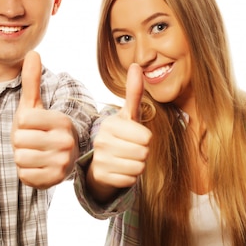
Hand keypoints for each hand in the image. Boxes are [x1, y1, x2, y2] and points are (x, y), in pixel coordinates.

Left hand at [12, 51, 78, 188]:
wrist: (58, 157)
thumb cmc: (42, 128)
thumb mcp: (35, 105)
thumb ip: (32, 81)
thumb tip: (33, 52)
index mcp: (62, 120)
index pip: (24, 121)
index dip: (21, 124)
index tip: (32, 126)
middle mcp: (66, 141)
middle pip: (20, 141)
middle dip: (20, 142)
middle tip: (32, 141)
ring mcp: (62, 162)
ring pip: (20, 158)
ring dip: (21, 157)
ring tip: (34, 153)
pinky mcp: (55, 180)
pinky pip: (24, 175)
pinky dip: (25, 172)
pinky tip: (36, 166)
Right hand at [87, 63, 151, 202]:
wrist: (102, 163)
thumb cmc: (122, 136)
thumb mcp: (129, 115)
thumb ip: (134, 92)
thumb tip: (136, 65)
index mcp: (110, 124)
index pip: (146, 137)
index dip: (145, 139)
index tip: (134, 137)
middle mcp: (101, 140)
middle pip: (143, 152)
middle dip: (143, 153)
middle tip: (131, 150)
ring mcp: (99, 159)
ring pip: (138, 167)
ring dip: (137, 166)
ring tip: (126, 159)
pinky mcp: (101, 176)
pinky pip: (130, 180)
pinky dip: (129, 178)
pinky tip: (120, 171)